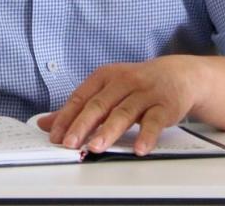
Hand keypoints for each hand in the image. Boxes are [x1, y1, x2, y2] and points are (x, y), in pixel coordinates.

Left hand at [36, 56, 201, 155]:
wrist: (178, 75)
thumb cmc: (137, 85)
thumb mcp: (107, 90)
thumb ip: (79, 107)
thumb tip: (46, 124)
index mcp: (105, 77)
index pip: (81, 97)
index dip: (66, 117)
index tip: (54, 135)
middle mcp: (123, 82)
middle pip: (99, 105)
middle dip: (82, 125)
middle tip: (70, 143)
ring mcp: (145, 93)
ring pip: (124, 113)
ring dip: (109, 131)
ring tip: (96, 147)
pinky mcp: (165, 106)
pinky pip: (154, 122)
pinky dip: (146, 136)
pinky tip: (139, 149)